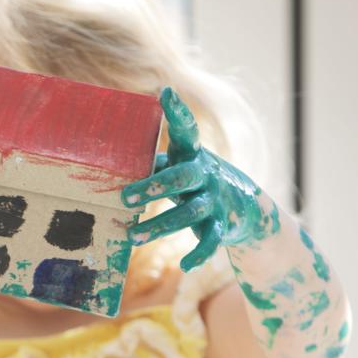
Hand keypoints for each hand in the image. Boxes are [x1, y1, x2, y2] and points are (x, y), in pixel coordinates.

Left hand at [121, 88, 277, 271]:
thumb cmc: (196, 181)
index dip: (178, 111)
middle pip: (182, 177)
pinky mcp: (222, 224)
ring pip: (190, 213)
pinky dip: (199, 254)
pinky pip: (211, 240)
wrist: (245, 207)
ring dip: (160, 226)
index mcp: (192, 155)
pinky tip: (186, 265)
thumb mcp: (179, 166)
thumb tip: (112, 159)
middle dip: (154, 187)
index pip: (187, 129)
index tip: (165, 92)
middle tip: (126, 198)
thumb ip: (153, 163)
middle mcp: (205, 174)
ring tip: (133, 237)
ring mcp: (215, 199)